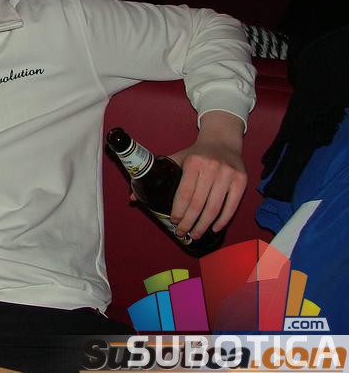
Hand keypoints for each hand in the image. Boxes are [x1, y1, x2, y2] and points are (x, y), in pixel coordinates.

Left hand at [167, 111, 246, 238]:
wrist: (222, 140)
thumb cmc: (196, 154)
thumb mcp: (176, 159)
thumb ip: (156, 175)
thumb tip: (133, 197)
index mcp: (194, 163)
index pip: (184, 193)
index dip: (179, 211)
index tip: (174, 221)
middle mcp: (212, 168)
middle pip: (199, 204)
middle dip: (189, 222)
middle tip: (181, 232)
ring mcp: (228, 175)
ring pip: (215, 208)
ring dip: (204, 225)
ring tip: (195, 234)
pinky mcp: (241, 181)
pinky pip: (232, 206)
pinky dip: (223, 221)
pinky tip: (214, 228)